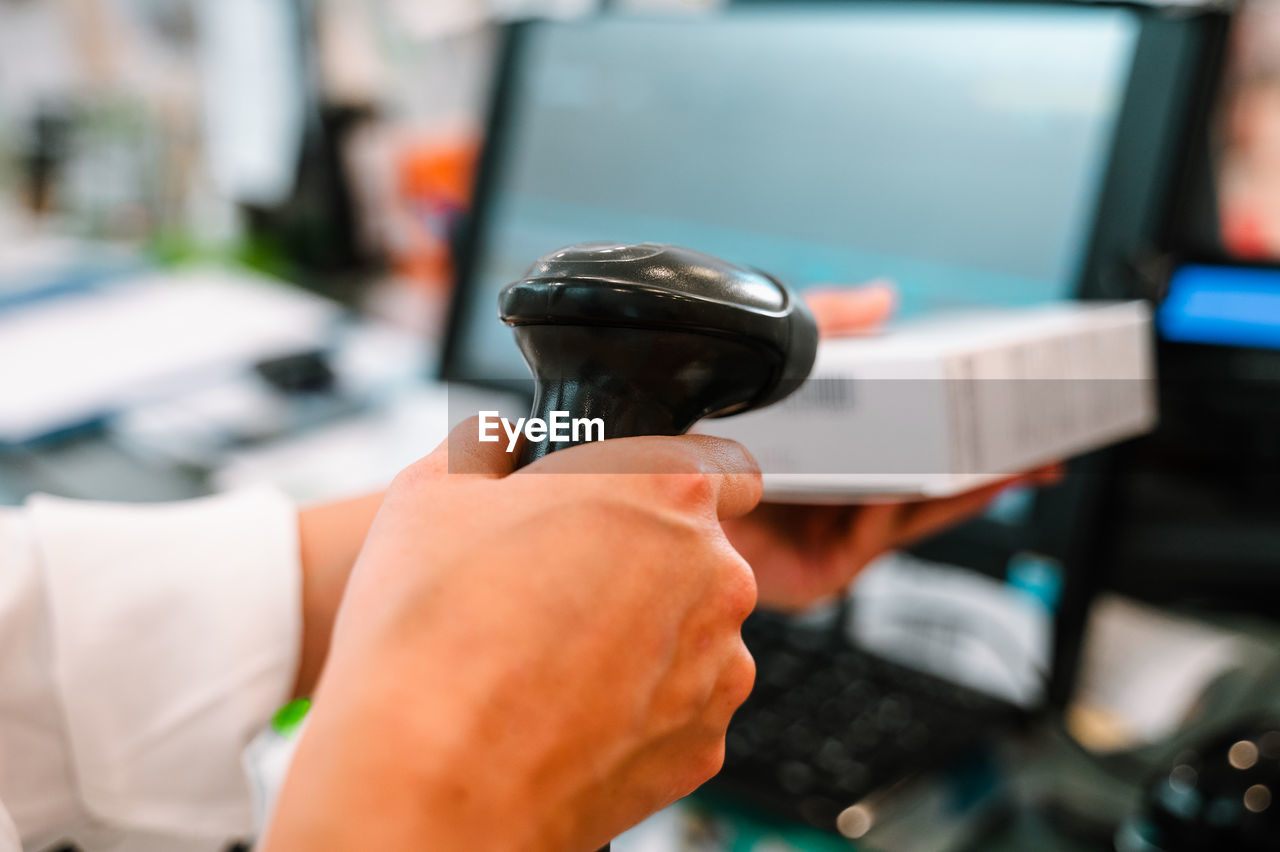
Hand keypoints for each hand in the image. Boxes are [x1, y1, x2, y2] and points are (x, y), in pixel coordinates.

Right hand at [266, 421, 761, 851]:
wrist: (431, 780)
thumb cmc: (433, 636)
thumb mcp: (434, 490)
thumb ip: (489, 446)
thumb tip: (496, 443)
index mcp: (664, 494)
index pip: (723, 464)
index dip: (671, 478)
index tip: (638, 500)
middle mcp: (713, 577)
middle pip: (699, 553)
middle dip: (641, 561)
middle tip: (559, 585)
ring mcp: (717, 668)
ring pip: (692, 631)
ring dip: (644, 635)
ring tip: (553, 658)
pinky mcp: (702, 744)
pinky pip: (682, 705)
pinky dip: (640, 705)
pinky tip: (569, 711)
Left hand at [723, 282, 1062, 610]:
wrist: (643, 496)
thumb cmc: (689, 439)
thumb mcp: (770, 364)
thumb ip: (824, 325)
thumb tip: (884, 298)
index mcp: (815, 454)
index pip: (892, 435)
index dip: (943, 418)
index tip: (991, 398)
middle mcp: (825, 493)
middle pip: (920, 475)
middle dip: (982, 454)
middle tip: (1038, 430)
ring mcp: (829, 531)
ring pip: (923, 505)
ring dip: (981, 480)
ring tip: (1030, 454)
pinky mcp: (830, 568)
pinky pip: (897, 532)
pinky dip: (944, 508)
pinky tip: (978, 483)